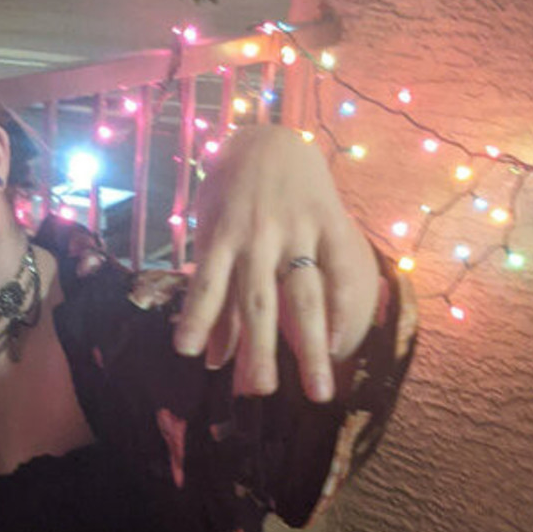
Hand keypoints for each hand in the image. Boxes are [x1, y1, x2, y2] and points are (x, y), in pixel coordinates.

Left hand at [175, 125, 378, 400]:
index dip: (197, 316)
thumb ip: (217, 300)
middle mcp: (258, 237)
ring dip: (310, 346)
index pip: (208, 283)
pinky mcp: (330, 224)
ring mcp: (297, 232)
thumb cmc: (232, 197)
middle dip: (260, 350)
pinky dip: (345, 309)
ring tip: (319, 390)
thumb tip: (211, 361)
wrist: (271, 138)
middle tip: (262, 393)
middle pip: (259, 302)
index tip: (187, 353)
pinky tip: (344, 344)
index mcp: (222, 236)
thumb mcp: (211, 234)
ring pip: (305, 297)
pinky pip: (342, 271)